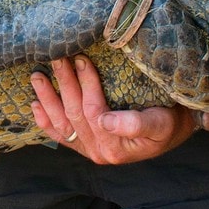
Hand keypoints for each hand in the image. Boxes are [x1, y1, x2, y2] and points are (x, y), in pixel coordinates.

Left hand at [30, 56, 194, 164]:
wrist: (173, 131)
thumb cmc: (170, 121)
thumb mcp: (161, 123)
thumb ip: (137, 123)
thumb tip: (106, 121)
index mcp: (115, 146)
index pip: (94, 111)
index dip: (86, 84)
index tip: (82, 59)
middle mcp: (98, 152)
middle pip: (75, 114)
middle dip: (64, 84)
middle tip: (57, 57)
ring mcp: (89, 150)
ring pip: (62, 123)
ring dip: (47, 99)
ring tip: (37, 76)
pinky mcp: (84, 146)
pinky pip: (60, 135)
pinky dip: (45, 121)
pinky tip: (34, 105)